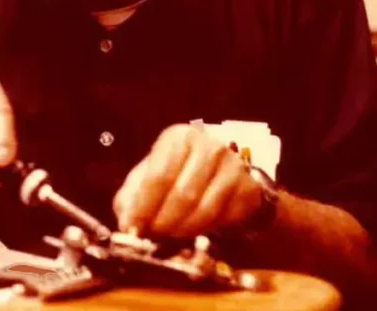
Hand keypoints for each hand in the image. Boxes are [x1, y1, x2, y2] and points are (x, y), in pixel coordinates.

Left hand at [112, 124, 264, 237]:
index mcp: (179, 138)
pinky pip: (225, 219)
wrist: (221, 178)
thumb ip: (131, 199)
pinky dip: (206, 232)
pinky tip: (195, 232)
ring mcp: (233, 166)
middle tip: (153, 237)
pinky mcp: (248, 188)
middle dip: (164, 222)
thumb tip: (128, 224)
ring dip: (183, 230)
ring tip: (171, 237)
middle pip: (183, 194)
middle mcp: (209, 146)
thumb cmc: (177, 176)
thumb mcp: (147, 179)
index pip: (159, 175)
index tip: (134, 228)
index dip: (144, 206)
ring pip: (205, 210)